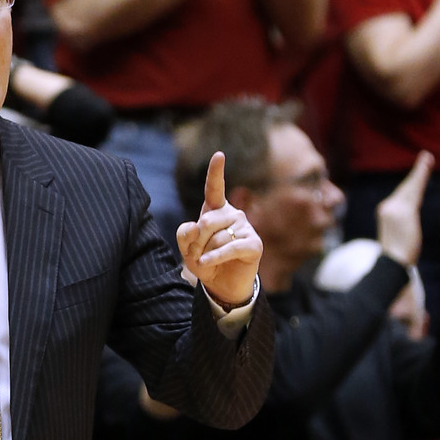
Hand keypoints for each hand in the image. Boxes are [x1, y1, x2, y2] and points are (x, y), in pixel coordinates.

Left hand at [176, 152, 261, 304]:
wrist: (221, 285)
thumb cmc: (205, 260)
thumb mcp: (188, 247)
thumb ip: (185, 234)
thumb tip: (196, 227)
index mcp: (215, 210)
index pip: (214, 188)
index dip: (215, 171)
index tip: (219, 154)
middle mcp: (232, 214)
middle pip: (206, 221)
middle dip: (195, 242)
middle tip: (194, 256)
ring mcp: (245, 227)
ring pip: (216, 236)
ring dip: (203, 253)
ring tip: (205, 262)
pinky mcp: (254, 244)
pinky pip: (229, 247)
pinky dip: (214, 257)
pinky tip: (207, 264)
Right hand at [377, 150, 432, 265]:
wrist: (393, 263)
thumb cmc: (399, 255)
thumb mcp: (399, 233)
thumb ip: (402, 219)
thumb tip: (407, 216)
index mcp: (386, 212)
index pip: (402, 193)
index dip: (413, 181)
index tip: (421, 170)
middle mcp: (387, 207)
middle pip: (406, 187)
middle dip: (417, 172)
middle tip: (427, 156)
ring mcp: (393, 208)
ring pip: (411, 187)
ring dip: (420, 172)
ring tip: (428, 158)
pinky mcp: (402, 212)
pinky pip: (414, 193)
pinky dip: (420, 179)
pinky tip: (425, 170)